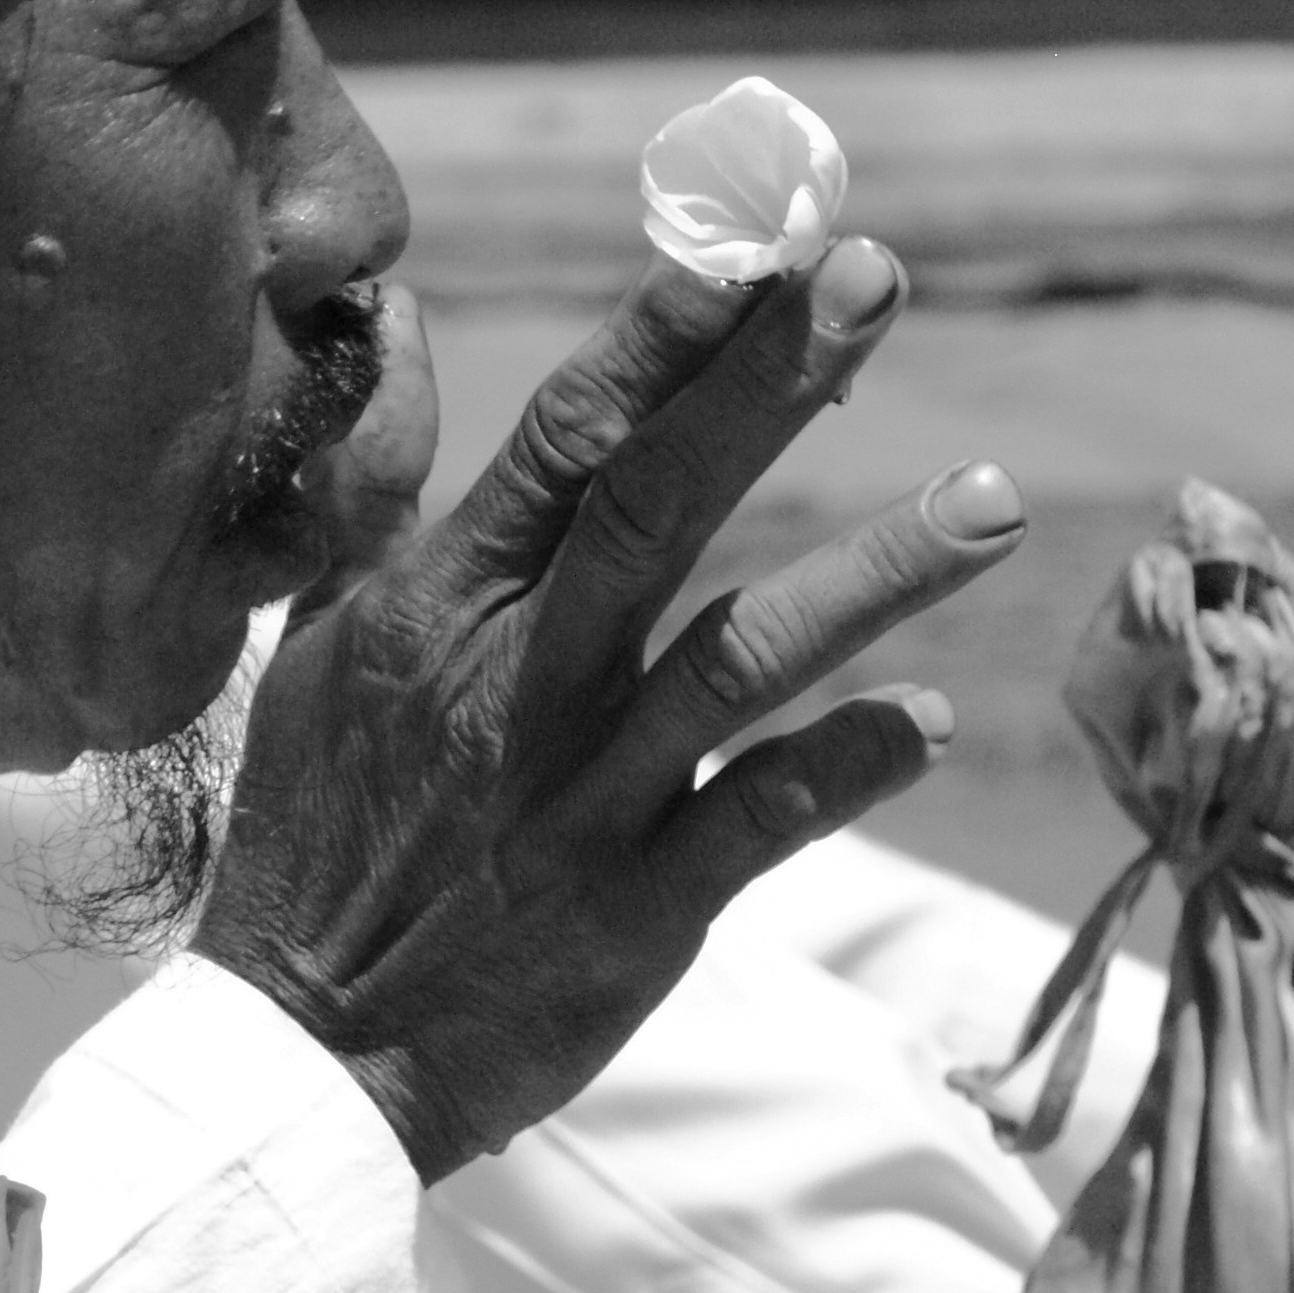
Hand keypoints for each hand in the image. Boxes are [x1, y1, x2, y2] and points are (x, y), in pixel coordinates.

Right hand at [195, 240, 1028, 1181]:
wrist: (304, 1056)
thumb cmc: (313, 852)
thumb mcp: (315, 666)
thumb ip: (381, 518)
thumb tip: (404, 356)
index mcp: (440, 610)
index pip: (564, 437)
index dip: (665, 332)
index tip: (757, 236)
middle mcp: (517, 684)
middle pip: (658, 502)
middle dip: (769, 382)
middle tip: (872, 278)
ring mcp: (582, 797)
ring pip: (740, 657)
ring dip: (870, 574)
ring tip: (988, 501)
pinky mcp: (635, 910)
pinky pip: (759, 821)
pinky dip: (846, 767)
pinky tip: (925, 723)